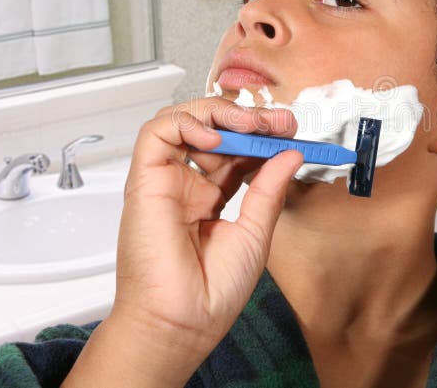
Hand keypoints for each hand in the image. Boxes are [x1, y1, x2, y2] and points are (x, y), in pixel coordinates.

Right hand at [63, 98, 302, 386]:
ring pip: (182, 122)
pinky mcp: (145, 180)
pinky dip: (186, 123)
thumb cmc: (212, 292)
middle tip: (277, 121)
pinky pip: (157, 134)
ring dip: (218, 113)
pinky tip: (216, 137)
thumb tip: (291, 154)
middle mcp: (186, 184)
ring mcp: (165, 180)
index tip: (290, 129)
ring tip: (250, 124)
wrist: (182, 322)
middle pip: (212, 130)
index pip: (235, 151)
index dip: (261, 135)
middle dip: (246, 118)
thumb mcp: (256, 232)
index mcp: (210, 198)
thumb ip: (269, 190)